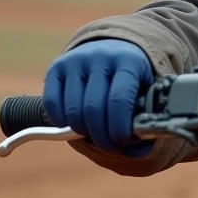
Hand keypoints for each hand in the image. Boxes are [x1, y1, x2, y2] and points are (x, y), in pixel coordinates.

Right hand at [42, 38, 154, 156]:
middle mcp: (101, 56)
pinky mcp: (57, 66)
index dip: (118, 128)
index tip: (121, 141)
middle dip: (101, 136)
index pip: (119, 100)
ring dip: (82, 132)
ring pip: (72, 109)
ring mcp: (76, 60)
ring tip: (94, 135)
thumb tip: (141, 149)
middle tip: (109, 146)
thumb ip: (145, 117)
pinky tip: (74, 125)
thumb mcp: (146, 90)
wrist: (112, 48)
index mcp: (128, 61)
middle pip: (93, 108)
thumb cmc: (132, 78)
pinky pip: (52, 103)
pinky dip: (61, 122)